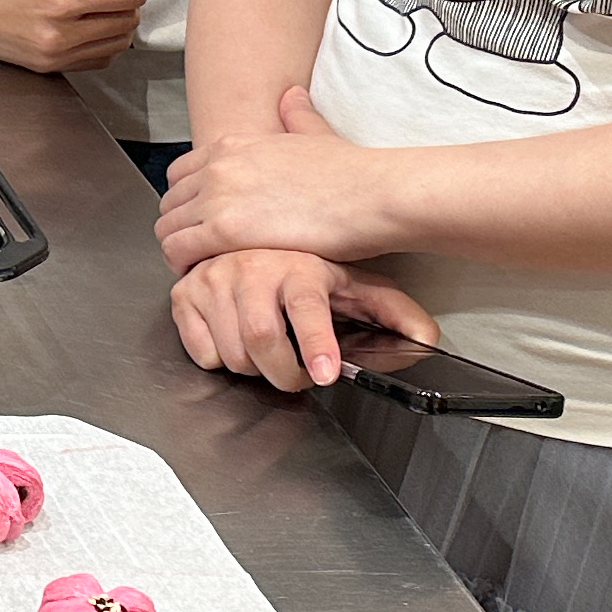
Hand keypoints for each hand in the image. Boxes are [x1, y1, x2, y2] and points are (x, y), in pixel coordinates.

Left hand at [155, 87, 410, 268]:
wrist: (373, 194)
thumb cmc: (353, 173)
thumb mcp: (316, 134)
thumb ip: (297, 117)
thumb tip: (291, 95)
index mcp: (232, 144)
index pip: (180, 175)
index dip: (188, 203)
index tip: (202, 224)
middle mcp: (217, 166)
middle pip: (170, 203)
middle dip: (181, 228)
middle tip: (201, 252)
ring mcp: (217, 196)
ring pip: (166, 229)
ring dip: (180, 250)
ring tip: (203, 268)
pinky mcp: (224, 230)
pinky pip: (177, 250)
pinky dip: (182, 266)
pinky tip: (204, 276)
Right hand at [170, 248, 439, 391]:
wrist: (248, 236)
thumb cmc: (302, 269)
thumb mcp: (351, 285)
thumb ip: (391, 312)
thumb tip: (427, 338)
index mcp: (298, 267)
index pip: (306, 309)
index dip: (316, 345)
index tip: (323, 374)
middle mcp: (251, 268)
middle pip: (260, 339)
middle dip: (282, 372)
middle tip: (296, 375)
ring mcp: (213, 279)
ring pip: (231, 351)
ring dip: (253, 367)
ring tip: (267, 353)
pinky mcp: (184, 293)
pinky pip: (200, 350)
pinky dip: (219, 358)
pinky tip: (233, 338)